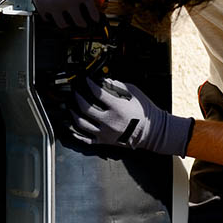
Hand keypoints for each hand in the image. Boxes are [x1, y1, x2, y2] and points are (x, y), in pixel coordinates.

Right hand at [3, 0, 103, 27]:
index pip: (95, 16)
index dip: (95, 17)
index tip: (94, 18)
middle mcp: (70, 0)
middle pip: (80, 23)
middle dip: (83, 21)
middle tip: (82, 19)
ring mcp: (55, 3)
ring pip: (64, 25)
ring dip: (67, 21)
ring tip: (69, 16)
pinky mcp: (41, 4)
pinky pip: (49, 18)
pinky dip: (52, 16)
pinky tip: (55, 8)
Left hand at [68, 77, 193, 155]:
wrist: (152, 132)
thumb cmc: (144, 111)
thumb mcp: (134, 93)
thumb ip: (118, 86)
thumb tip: (104, 80)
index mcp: (117, 108)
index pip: (97, 93)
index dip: (89, 85)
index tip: (85, 80)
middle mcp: (109, 121)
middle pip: (85, 108)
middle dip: (77, 98)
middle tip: (74, 92)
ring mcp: (105, 133)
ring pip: (81, 124)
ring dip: (73, 114)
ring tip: (70, 107)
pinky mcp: (104, 142)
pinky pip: (85, 139)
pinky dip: (76, 133)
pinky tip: (71, 126)